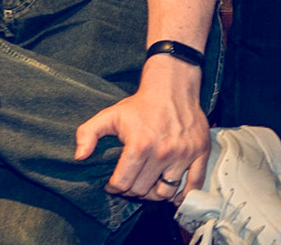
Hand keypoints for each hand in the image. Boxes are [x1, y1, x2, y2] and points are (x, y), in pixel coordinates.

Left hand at [73, 55, 209, 200]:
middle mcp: (163, 153)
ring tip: (148, 184)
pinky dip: (184, 194)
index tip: (114, 182)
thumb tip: (79, 156)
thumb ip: (87, 134)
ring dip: (154, 192)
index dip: (114, 187)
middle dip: (132, 189)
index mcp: (140, 146)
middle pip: (142, 190)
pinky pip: (194, 184)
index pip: (122, 184)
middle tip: (131, 181)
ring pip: (165, 192)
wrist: (173, 86)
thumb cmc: (141, 104)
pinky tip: (173, 193)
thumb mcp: (109, 115)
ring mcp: (183, 154)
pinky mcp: (200, 152)